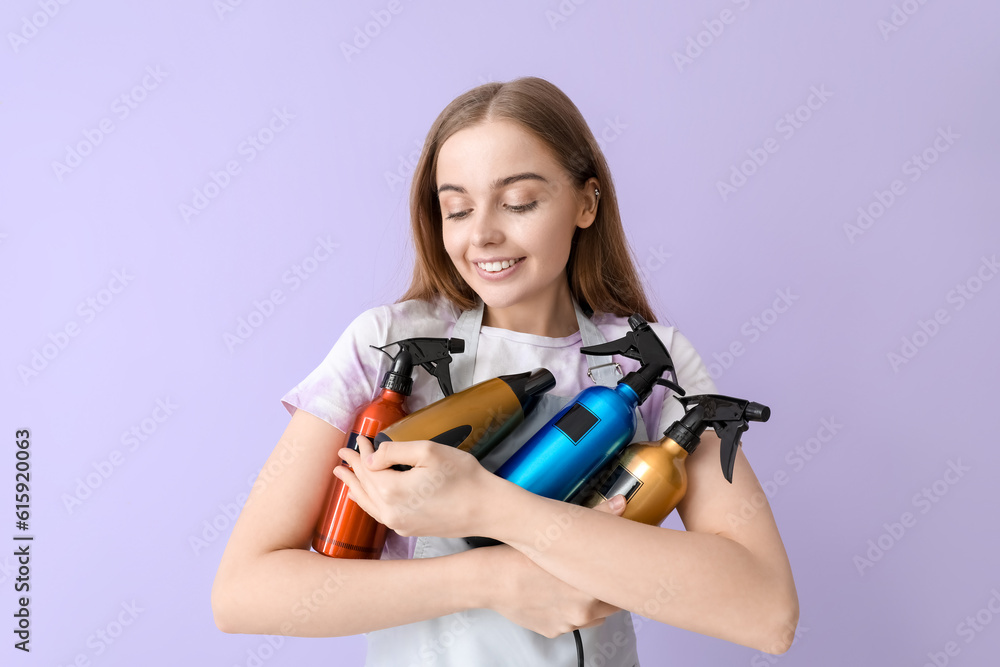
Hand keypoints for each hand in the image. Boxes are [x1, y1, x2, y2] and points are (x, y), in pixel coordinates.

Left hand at [334, 435, 492, 538]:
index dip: (361, 452)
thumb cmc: (464, 479)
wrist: (486, 509)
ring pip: (369, 503)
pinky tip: (364, 499)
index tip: (359, 440)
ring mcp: (400, 523)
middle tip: (343, 455)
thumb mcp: (428, 451)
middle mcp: (391, 512)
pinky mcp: (410, 529)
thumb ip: (394, 451)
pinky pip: (380, 514)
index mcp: (392, 491)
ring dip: (355, 486)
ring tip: (344, 476)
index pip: (368, 467)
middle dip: (354, 468)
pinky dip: (368, 502)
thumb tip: (371, 457)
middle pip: (364, 486)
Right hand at [478, 496, 626, 637]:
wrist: (491, 579)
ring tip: (572, 586)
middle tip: (593, 575)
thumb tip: (620, 503)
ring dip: (588, 604)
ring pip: (592, 617)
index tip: (617, 570)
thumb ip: (597, 518)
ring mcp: (568, 624)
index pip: (621, 589)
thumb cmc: (523, 556)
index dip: (619, 578)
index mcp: (591, 588)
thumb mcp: (560, 532)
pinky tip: (554, 596)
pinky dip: (566, 612)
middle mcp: (583, 611)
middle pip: (611, 605)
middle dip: (606, 591)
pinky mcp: (553, 631)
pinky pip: (570, 624)